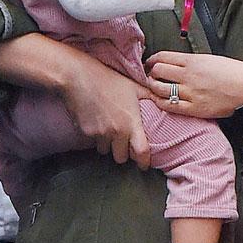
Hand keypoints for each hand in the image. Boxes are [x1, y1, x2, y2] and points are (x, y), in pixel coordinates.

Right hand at [57, 51, 153, 168]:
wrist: (78, 77)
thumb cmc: (108, 79)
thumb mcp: (134, 86)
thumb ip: (150, 97)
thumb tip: (164, 99)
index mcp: (131, 123)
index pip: (141, 152)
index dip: (144, 162)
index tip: (144, 165)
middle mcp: (116, 132)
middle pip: (121, 158)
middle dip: (123, 153)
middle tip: (124, 143)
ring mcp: (99, 134)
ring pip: (106, 151)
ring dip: (108, 145)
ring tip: (108, 130)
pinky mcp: (86, 133)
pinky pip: (93, 142)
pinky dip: (96, 137)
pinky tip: (96, 122)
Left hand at [144, 50, 242, 119]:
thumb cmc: (234, 72)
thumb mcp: (211, 59)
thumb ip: (192, 62)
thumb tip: (177, 64)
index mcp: (193, 60)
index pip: (162, 57)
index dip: (152, 60)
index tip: (149, 62)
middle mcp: (189, 75)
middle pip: (158, 71)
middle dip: (151, 73)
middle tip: (150, 76)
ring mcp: (191, 93)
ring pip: (160, 88)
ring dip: (153, 87)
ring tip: (154, 87)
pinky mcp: (195, 108)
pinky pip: (170, 105)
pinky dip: (161, 102)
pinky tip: (160, 100)